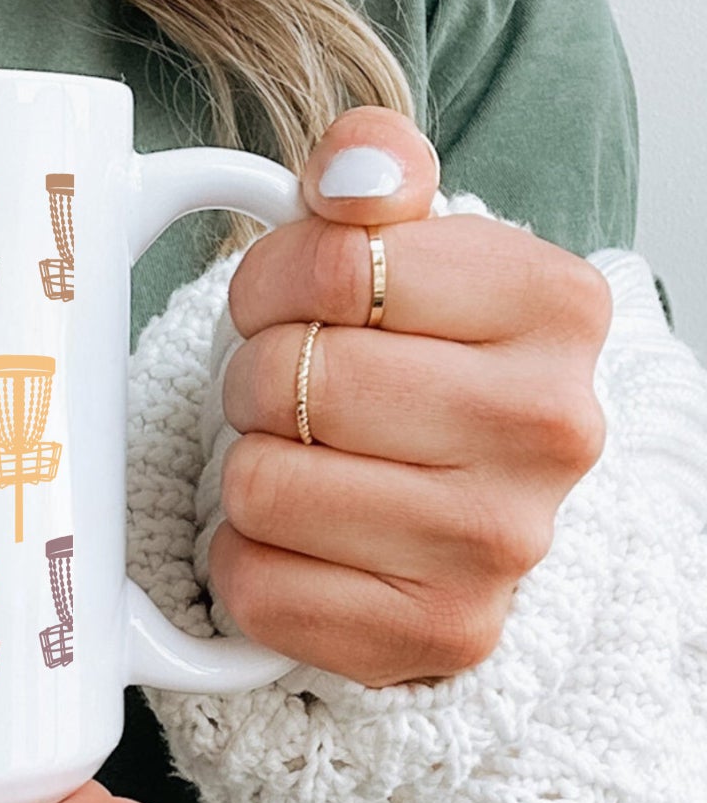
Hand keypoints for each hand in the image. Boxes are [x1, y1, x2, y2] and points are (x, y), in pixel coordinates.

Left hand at [214, 108, 612, 686]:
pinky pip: (256, 586)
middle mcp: (552, 430)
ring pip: (261, 485)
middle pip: (288, 378)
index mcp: (555, 305)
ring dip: (251, 467)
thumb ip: (371, 164)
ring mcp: (502, 547)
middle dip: (257, 377)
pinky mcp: (437, 638)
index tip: (298, 305)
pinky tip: (304, 540)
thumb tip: (352, 172)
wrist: (461, 493)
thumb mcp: (402, 237)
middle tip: (294, 392)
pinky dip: (248, 560)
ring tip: (305, 460)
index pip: (329, 264)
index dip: (273, 281)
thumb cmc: (412, 354)